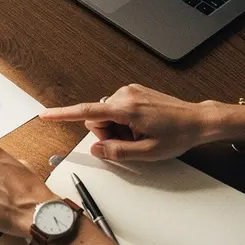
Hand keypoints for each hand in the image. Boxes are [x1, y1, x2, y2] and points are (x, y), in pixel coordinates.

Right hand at [40, 84, 218, 160]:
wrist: (199, 120)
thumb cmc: (178, 135)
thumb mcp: (148, 153)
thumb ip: (118, 152)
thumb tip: (97, 149)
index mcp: (126, 109)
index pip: (86, 112)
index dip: (62, 115)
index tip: (45, 115)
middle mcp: (124, 95)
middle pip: (96, 118)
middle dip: (107, 133)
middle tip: (130, 142)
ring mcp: (129, 91)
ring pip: (105, 115)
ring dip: (117, 128)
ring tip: (139, 134)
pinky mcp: (134, 92)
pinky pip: (116, 109)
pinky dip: (123, 121)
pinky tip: (142, 126)